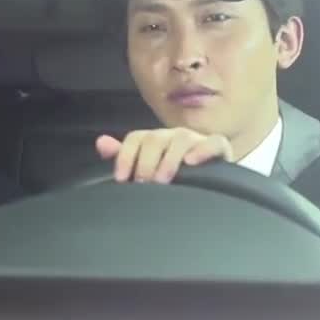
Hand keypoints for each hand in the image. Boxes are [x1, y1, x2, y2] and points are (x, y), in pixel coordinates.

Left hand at [95, 128, 233, 183]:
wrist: (207, 183)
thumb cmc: (171, 174)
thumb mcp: (145, 167)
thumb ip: (123, 156)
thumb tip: (101, 143)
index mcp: (153, 139)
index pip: (135, 139)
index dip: (125, 157)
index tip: (121, 179)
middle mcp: (172, 135)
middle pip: (155, 139)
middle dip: (146, 162)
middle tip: (143, 184)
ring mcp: (196, 139)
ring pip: (181, 138)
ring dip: (169, 159)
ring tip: (163, 179)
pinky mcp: (218, 148)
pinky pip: (214, 142)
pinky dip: (204, 150)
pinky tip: (192, 162)